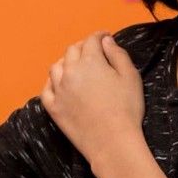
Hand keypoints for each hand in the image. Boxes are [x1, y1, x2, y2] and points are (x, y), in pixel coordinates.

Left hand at [40, 33, 143, 159]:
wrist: (112, 141)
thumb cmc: (126, 108)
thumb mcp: (130, 76)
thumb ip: (118, 54)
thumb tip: (106, 40)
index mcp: (90, 61)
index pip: (91, 40)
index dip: (99, 36)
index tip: (105, 37)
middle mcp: (70, 71)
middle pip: (72, 51)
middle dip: (83, 47)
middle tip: (93, 50)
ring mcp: (58, 90)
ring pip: (56, 67)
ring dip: (66, 62)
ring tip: (75, 65)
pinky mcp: (53, 108)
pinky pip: (46, 89)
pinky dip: (52, 82)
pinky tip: (58, 83)